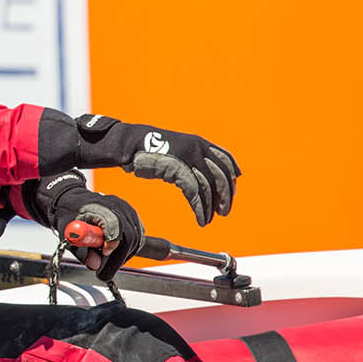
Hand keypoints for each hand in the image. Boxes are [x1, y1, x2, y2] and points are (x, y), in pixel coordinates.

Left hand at [33, 172, 143, 278]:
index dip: (111, 244)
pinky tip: (112, 252)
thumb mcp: (68, 235)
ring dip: (122, 256)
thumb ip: (82, 252)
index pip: (115, 225)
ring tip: (105, 260)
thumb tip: (95, 264)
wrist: (73, 202)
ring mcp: (127, 210)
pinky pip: (137, 238)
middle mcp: (117, 206)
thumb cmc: (70, 215)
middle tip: (104, 272)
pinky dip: (126, 249)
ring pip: (135, 239)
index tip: (103, 255)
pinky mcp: (133, 217)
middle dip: (117, 258)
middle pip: (129, 236)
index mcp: (98, 207)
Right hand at [74, 115, 238, 225]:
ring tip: (209, 219)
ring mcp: (188, 157)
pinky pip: (194, 192)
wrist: (130, 144)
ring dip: (211, 206)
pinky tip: (200, 218)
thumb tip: (206, 177)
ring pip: (208, 186)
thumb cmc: (151, 150)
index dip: (232, 178)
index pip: (226, 160)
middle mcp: (198, 148)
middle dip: (225, 196)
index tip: (231, 193)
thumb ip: (193, 161)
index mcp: (200, 142)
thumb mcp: (178, 151)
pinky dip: (200, 208)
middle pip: (221, 175)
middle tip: (224, 212)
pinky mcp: (177, 168)